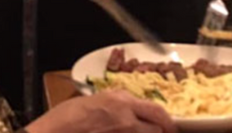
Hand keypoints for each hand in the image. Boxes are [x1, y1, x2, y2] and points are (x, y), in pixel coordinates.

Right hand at [25, 91, 175, 132]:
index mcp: (119, 101)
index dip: (165, 120)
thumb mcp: (92, 102)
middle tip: (162, 132)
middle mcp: (127, 117)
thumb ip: (116, 105)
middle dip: (162, 130)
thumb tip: (132, 111)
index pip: (156, 109)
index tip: (166, 125)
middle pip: (159, 126)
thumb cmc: (65, 119)